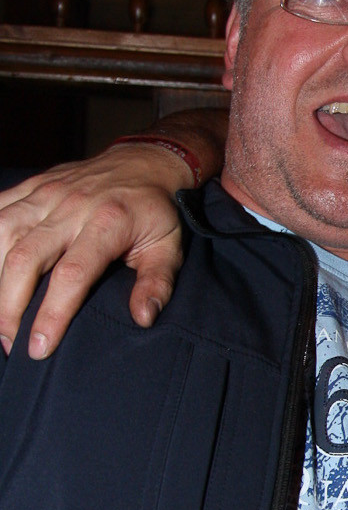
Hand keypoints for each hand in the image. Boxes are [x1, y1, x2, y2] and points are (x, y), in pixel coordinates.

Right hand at [0, 146, 186, 357]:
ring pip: (3, 233)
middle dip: (9, 306)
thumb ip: (156, 283)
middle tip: (8, 341)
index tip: (39, 348)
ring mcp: (46, 193)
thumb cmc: (155, 212)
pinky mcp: (32, 186)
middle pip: (24, 258)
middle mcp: (71, 206)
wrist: (143, 161)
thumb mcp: (168, 247)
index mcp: (107, 223)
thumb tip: (143, 318)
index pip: (71, 275)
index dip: (51, 314)